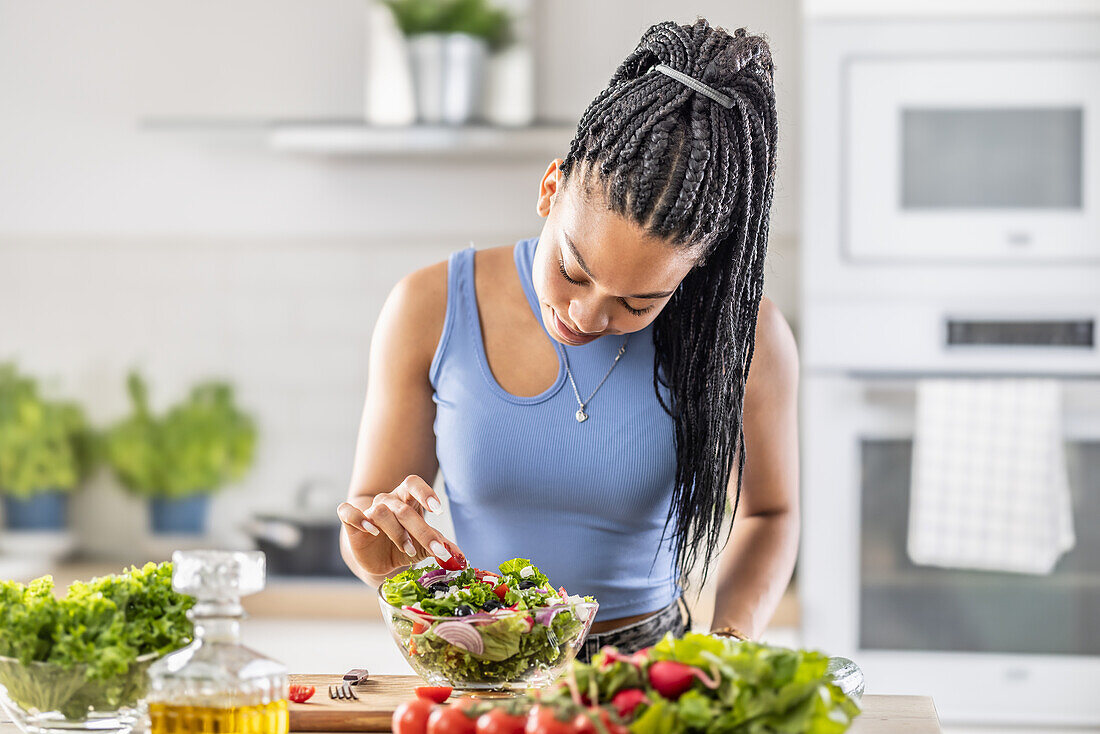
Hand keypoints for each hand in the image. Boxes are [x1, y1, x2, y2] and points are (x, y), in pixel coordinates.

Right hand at [337, 475, 459, 577]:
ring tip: (409, 550)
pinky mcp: (350, 523)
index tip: (439, 510)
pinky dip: (358, 519)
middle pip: (403, 508)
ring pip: (381, 511)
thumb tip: (458, 557)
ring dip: (398, 533)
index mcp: (407, 499)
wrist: (379, 561)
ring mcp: (368, 510)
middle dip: (422, 530)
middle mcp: (387, 501)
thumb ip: (441, 546)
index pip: (413, 483)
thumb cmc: (404, 545)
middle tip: (437, 549)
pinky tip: (372, 531)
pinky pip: (348, 512)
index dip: (425, 493)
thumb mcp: (425, 546)